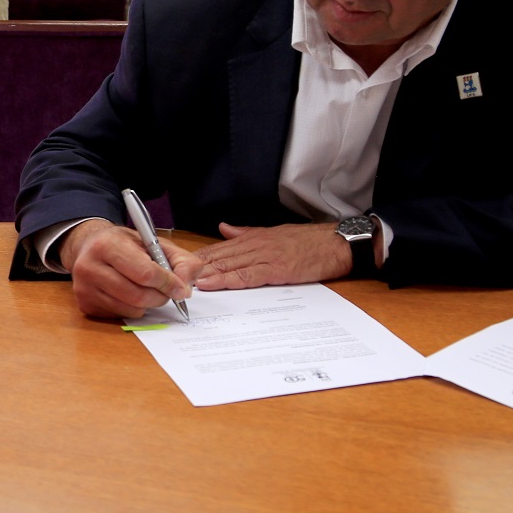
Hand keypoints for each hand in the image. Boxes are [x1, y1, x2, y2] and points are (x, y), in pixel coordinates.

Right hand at [60, 219, 199, 318]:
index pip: (144, 273)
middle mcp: (89, 266)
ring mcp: (84, 288)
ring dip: (148, 304)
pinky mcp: (85, 304)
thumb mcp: (155, 243)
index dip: (168, 283)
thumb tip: (185, 288)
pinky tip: (129, 294)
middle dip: (160, 296)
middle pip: (138, 295)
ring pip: (131, 309)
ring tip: (147, 290)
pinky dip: (133, 309)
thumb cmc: (125, 245)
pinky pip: (120, 316)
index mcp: (107, 245)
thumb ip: (180, 261)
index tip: (180, 288)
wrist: (89, 246)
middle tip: (166, 291)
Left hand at [193, 222, 352, 290]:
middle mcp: (256, 245)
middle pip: (219, 255)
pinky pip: (247, 276)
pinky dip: (227, 280)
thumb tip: (224, 229)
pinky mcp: (276, 269)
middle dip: (196, 266)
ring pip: (229, 264)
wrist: (337, 243)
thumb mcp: (275, 232)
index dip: (199, 256)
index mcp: (255, 237)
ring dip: (206, 273)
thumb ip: (247, 232)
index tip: (179, 263)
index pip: (220, 247)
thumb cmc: (310, 241)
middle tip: (175, 275)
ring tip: (186, 281)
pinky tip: (213, 283)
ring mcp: (265, 257)